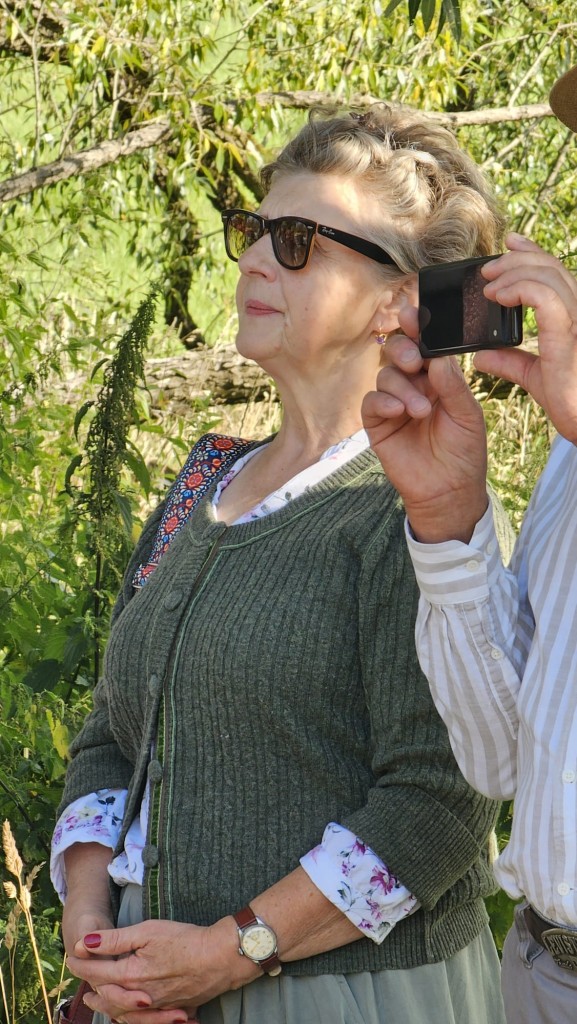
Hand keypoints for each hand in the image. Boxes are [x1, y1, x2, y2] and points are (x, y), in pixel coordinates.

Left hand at [67, 917, 245, 1023]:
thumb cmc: (186, 940)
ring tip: (94, 1000)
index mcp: (131, 974)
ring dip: (105, 1005)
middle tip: (77, 977)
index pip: (98, 971)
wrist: (221, 959)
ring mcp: (155, 1006)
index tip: (70, 955)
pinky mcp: (170, 1009)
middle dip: (90, 985)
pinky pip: (141, 1019)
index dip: (82, 962)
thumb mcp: (149, 931)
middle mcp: (140, 996)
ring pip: (122, 1012)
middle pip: (107, 995)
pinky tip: (126, 1011)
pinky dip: (127, 1016)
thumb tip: (84, 942)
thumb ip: (115, 939)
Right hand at [361, 306, 488, 542]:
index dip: (418, 328)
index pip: (425, 345)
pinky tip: (399, 411)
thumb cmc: (464, 452)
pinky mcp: (378, 423)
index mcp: (438, 377)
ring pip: (385, 374)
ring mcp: (394, 403)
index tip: (414, 315)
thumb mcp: (467, 415)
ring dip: (402, 386)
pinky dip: (384, 401)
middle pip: (398, 351)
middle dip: (404, 349)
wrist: (450, 491)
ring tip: (420, 411)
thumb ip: (453, 385)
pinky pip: (372, 401)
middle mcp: (414, 385)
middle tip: (415, 361)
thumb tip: (437, 357)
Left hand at [476, 232, 576, 442]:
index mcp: (573, 317)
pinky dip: (518, 290)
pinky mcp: (568, 334)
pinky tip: (499, 297)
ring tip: (488, 286)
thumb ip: (510, 362)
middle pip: (550, 266)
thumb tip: (482, 355)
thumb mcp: (534, 377)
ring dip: (512, 273)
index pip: (556, 272)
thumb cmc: (570, 402)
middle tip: (487, 268)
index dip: (533, 251)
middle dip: (516, 259)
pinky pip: (544, 296)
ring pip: (547, 275)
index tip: (509, 244)